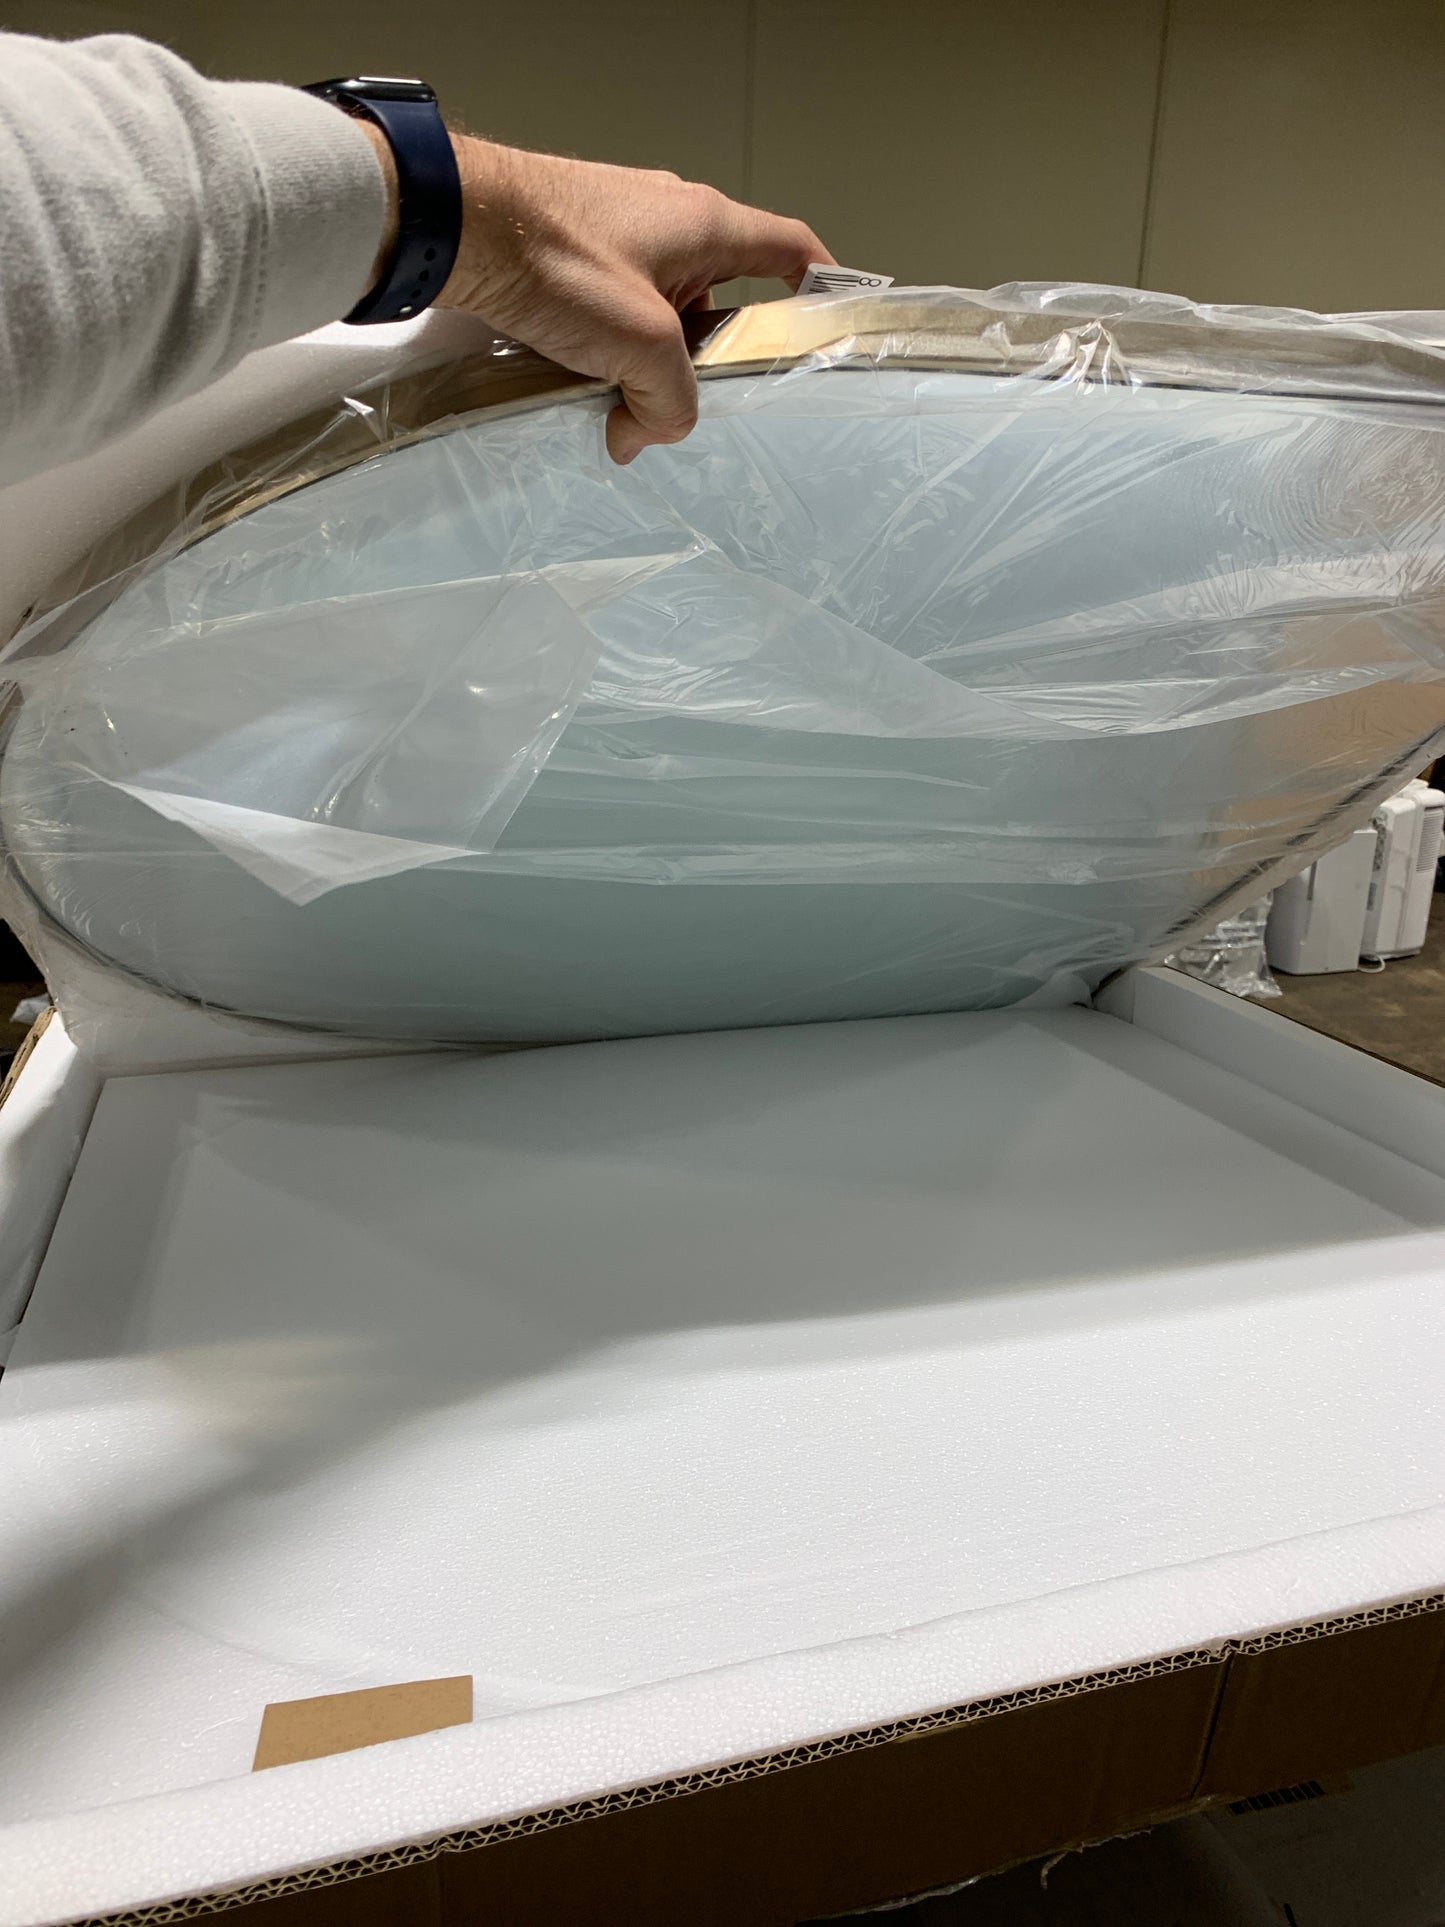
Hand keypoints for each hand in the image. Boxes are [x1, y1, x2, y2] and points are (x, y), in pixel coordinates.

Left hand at [362, 128, 832, 462]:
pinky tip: (582, 389)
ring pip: (660, 319)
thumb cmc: (552, 254)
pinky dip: (607, 356)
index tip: (826, 326)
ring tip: (624, 405)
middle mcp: (667, 223)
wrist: (453, 227)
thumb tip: (645, 435)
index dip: (819, 286)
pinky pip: (612, 317)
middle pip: (720, 302)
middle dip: (710, 362)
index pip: (790, 247)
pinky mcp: (572, 257)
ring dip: (648, 367)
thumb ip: (668, 401)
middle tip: (696, 406)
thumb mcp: (640, 344)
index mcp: (705, 225)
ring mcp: (617, 238)